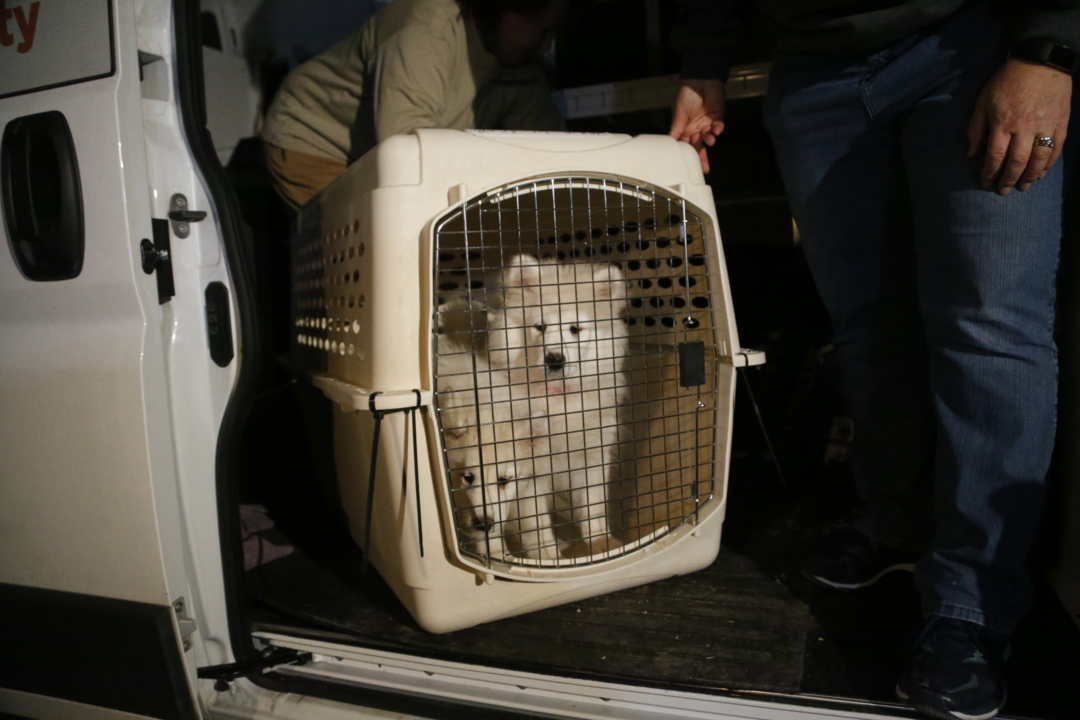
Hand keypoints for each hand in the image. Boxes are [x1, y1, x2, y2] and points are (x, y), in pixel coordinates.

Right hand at [670, 79, 725, 173]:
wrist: (700, 80)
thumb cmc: (686, 95)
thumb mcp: (679, 112)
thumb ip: (677, 127)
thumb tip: (670, 141)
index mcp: (685, 128)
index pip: (686, 145)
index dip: (688, 155)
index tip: (688, 167)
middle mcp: (696, 129)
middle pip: (699, 146)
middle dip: (702, 157)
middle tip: (705, 168)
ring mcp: (707, 123)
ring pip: (708, 137)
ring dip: (709, 139)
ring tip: (710, 140)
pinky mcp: (718, 117)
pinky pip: (718, 126)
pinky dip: (718, 129)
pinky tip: (717, 129)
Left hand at [968, 58, 1071, 194]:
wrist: (1041, 61)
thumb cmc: (1007, 81)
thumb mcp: (984, 101)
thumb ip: (976, 128)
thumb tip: (971, 154)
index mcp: (1003, 123)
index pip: (995, 156)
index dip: (990, 173)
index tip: (986, 182)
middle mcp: (1025, 128)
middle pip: (1017, 162)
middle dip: (1009, 179)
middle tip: (1004, 191)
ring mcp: (1045, 126)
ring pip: (1038, 159)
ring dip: (1030, 176)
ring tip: (1024, 187)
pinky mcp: (1061, 123)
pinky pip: (1056, 149)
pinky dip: (1049, 164)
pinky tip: (1042, 173)